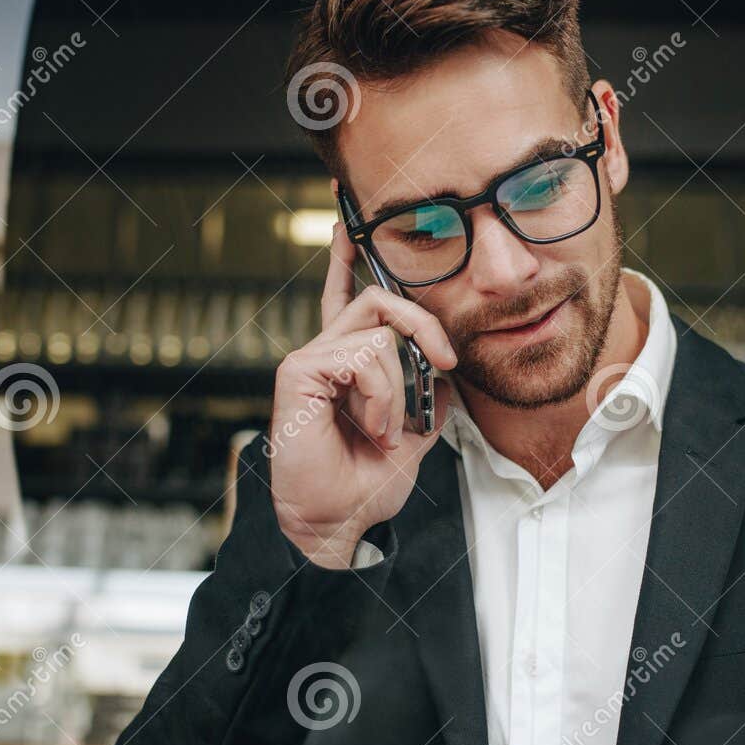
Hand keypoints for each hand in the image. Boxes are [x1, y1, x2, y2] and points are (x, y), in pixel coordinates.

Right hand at [267, 220, 454, 568]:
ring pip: (379, 332)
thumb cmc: (363, 486)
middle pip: (378, 298)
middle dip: (424, 323)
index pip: (347, 298)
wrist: (337, 523)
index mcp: (347, 366)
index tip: (349, 221)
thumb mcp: (415, 437)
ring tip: (387, 431)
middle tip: (446, 362)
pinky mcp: (298, 371)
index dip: (346, 258)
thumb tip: (445, 376)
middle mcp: (325, 355)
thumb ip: (427, 398)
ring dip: (399, 389)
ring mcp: (309, 360)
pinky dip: (381, 397)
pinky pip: (363, 357)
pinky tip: (373, 429)